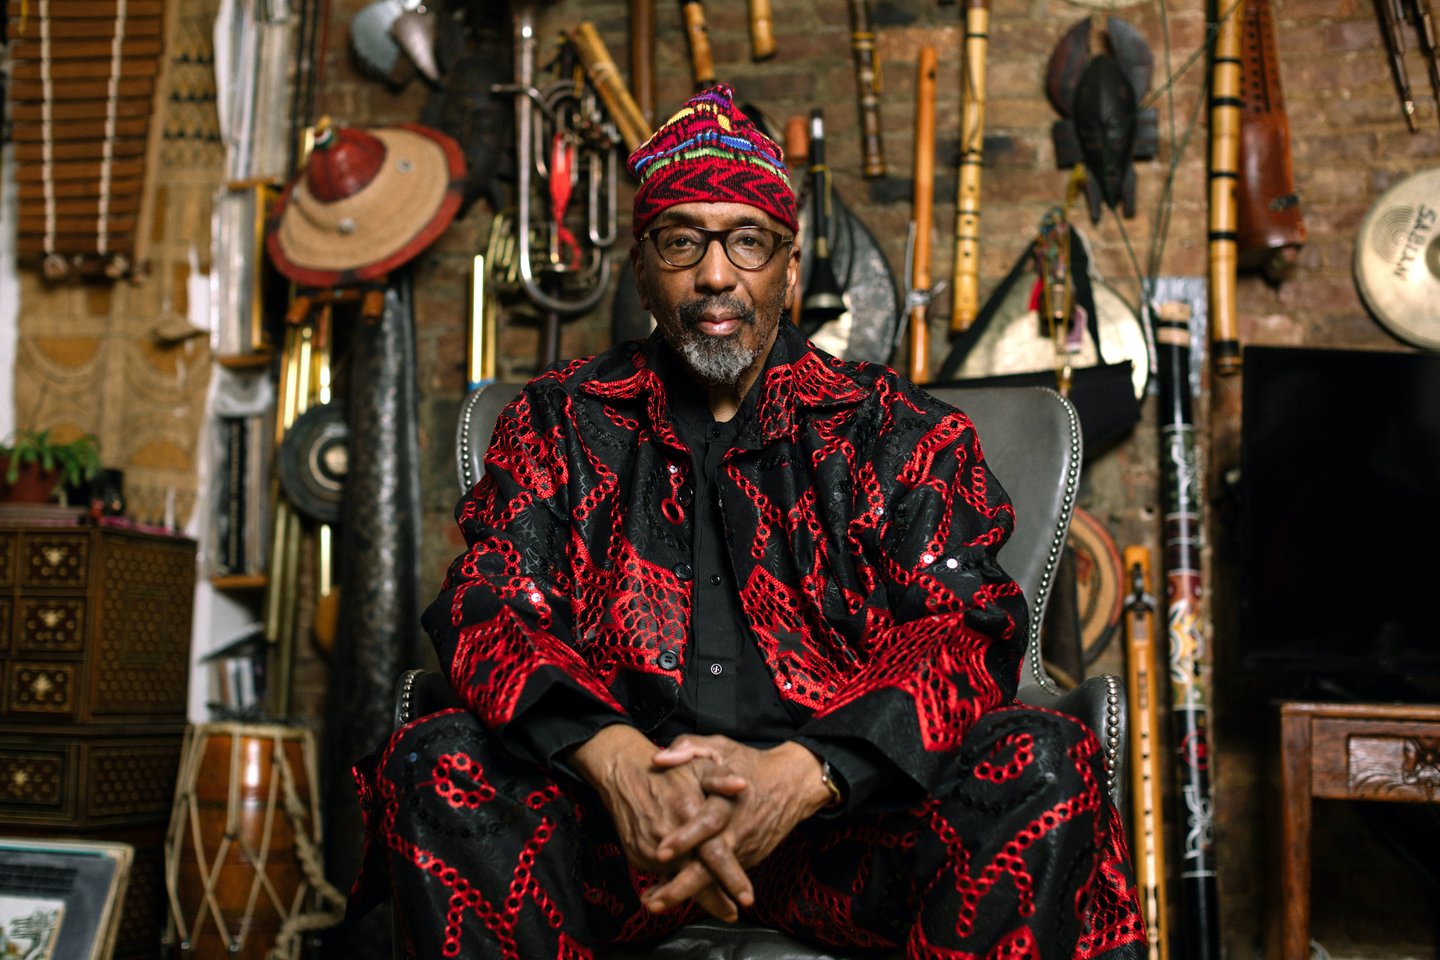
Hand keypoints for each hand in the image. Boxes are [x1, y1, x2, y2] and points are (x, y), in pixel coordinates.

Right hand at [568, 725, 751, 919]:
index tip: (748, 898)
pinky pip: (661, 875)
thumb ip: (720, 779)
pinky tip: (688, 892)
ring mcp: (651, 848)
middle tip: (733, 915)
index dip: (731, 877)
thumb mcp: (696, 766)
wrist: (624, 773)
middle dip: (715, 901)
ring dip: (696, 895)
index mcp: (688, 813)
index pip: (714, 853)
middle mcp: (669, 836)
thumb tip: (742, 786)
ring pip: (677, 881)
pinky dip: (674, 885)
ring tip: (721, 908)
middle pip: (696, 878)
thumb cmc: (667, 771)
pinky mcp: (639, 854)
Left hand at [642, 736, 833, 912]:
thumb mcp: (719, 747)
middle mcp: (736, 829)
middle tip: (655, 901)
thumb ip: (688, 747)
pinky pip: (721, 876)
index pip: (706, 822)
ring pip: (716, 877)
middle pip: (711, 864)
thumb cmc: (748, 762)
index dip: (685, 837)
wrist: (791, 784)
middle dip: (683, 885)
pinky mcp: (747, 858)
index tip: (660, 852)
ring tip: (655, 903)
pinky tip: (672, 895)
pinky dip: (701, 888)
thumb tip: (659, 760)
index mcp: (727, 800)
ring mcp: (744, 848)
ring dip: (686, 893)